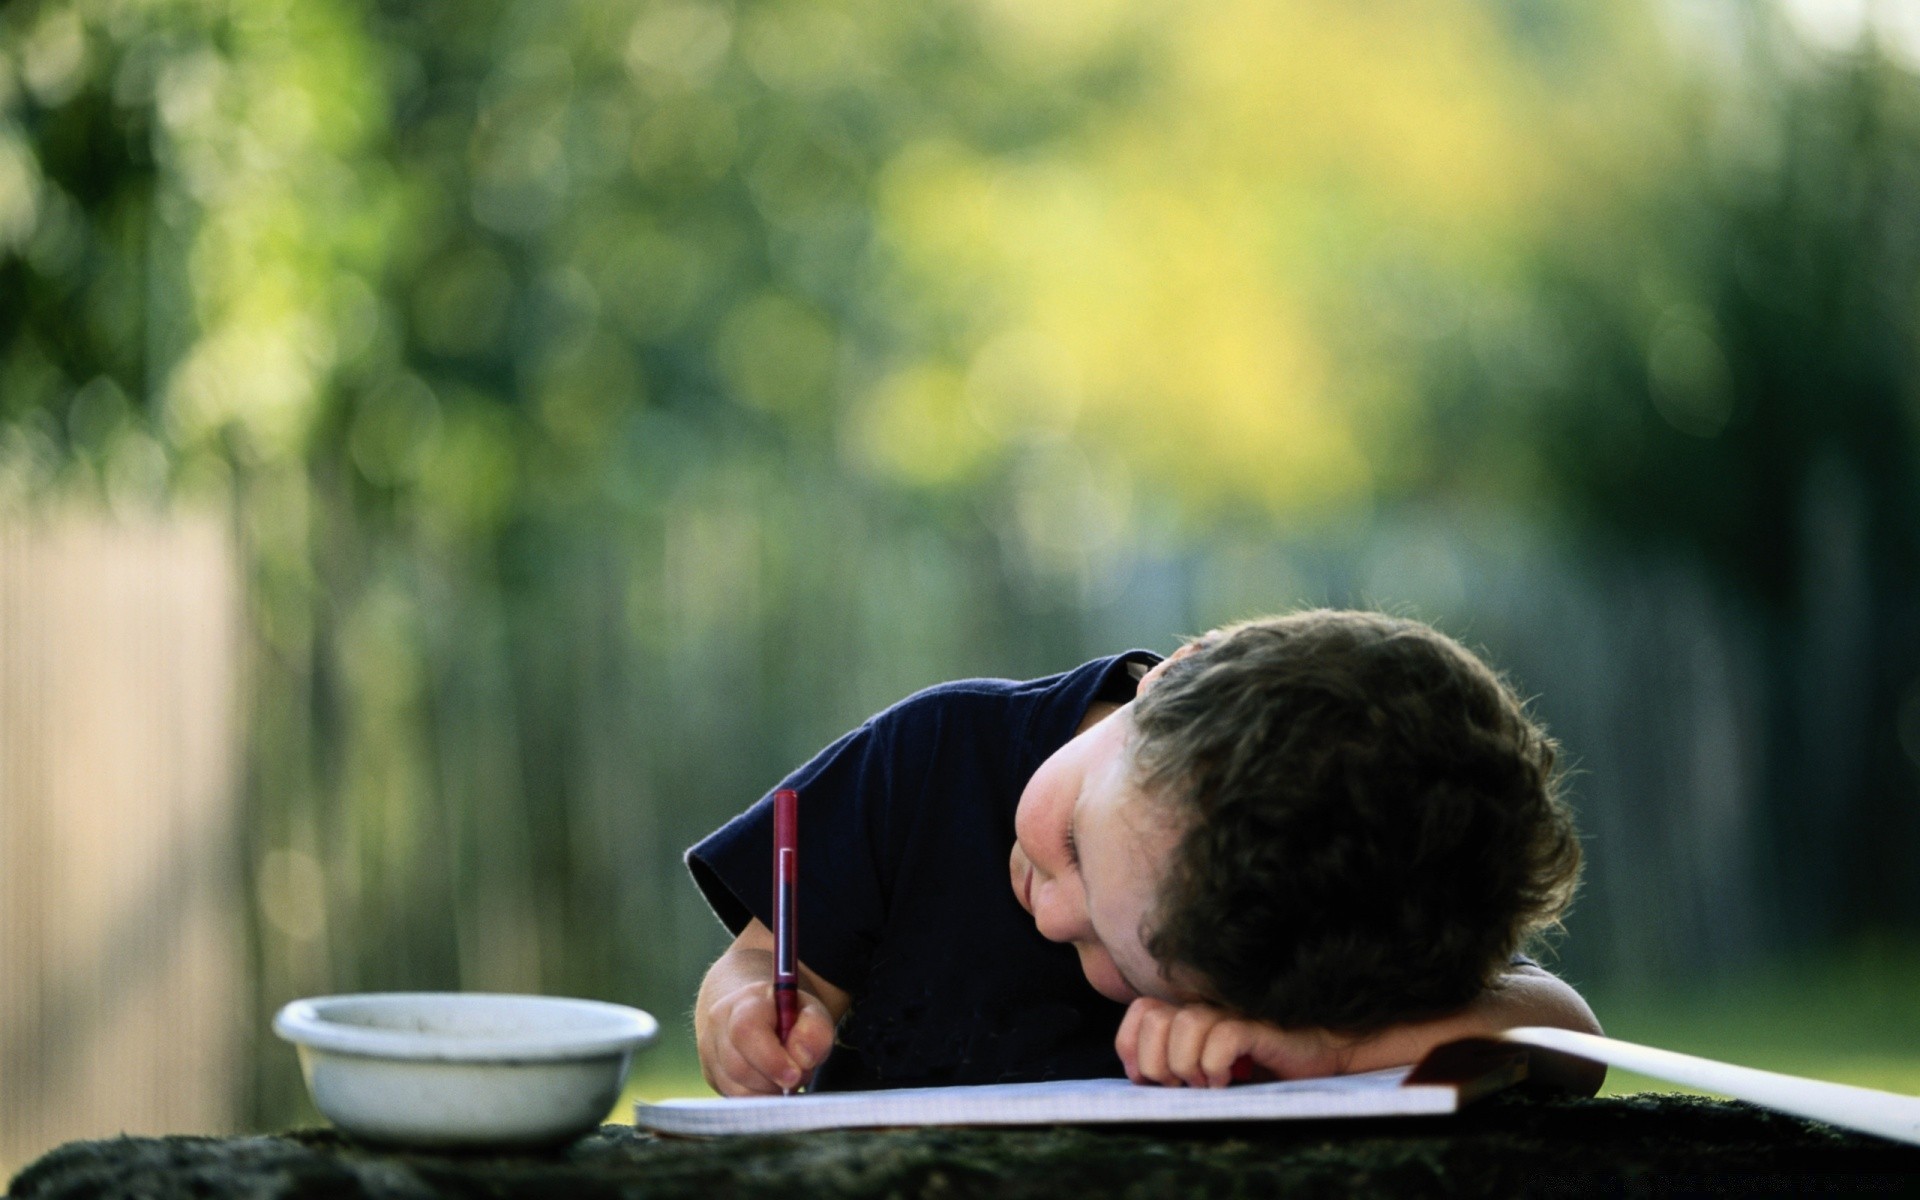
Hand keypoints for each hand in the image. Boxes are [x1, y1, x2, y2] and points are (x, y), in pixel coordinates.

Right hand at [699, 980, 835, 1095]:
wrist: (756, 1012)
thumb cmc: (789, 1015)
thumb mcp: (811, 1012)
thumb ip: (815, 1030)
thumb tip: (802, 1059)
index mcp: (745, 1002)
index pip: (746, 1031)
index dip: (771, 1060)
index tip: (795, 1075)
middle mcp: (719, 1023)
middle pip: (738, 1067)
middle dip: (773, 1081)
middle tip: (798, 1075)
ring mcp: (709, 1050)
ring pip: (735, 1088)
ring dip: (767, 1093)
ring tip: (784, 1077)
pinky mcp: (711, 1074)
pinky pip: (733, 1098)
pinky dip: (758, 1099)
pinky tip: (771, 1086)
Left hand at [1116, 998, 1357, 1087]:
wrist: (1323, 1058)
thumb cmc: (1263, 1071)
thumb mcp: (1209, 1072)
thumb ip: (1176, 1067)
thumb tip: (1139, 1081)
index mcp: (1191, 1014)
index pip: (1141, 1011)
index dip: (1131, 1045)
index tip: (1143, 1080)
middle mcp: (1208, 1007)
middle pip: (1154, 1017)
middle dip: (1155, 1062)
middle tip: (1177, 1088)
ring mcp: (1234, 1014)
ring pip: (1186, 1024)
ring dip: (1186, 1064)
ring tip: (1203, 1086)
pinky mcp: (1260, 1027)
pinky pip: (1223, 1036)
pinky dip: (1216, 1064)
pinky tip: (1225, 1082)